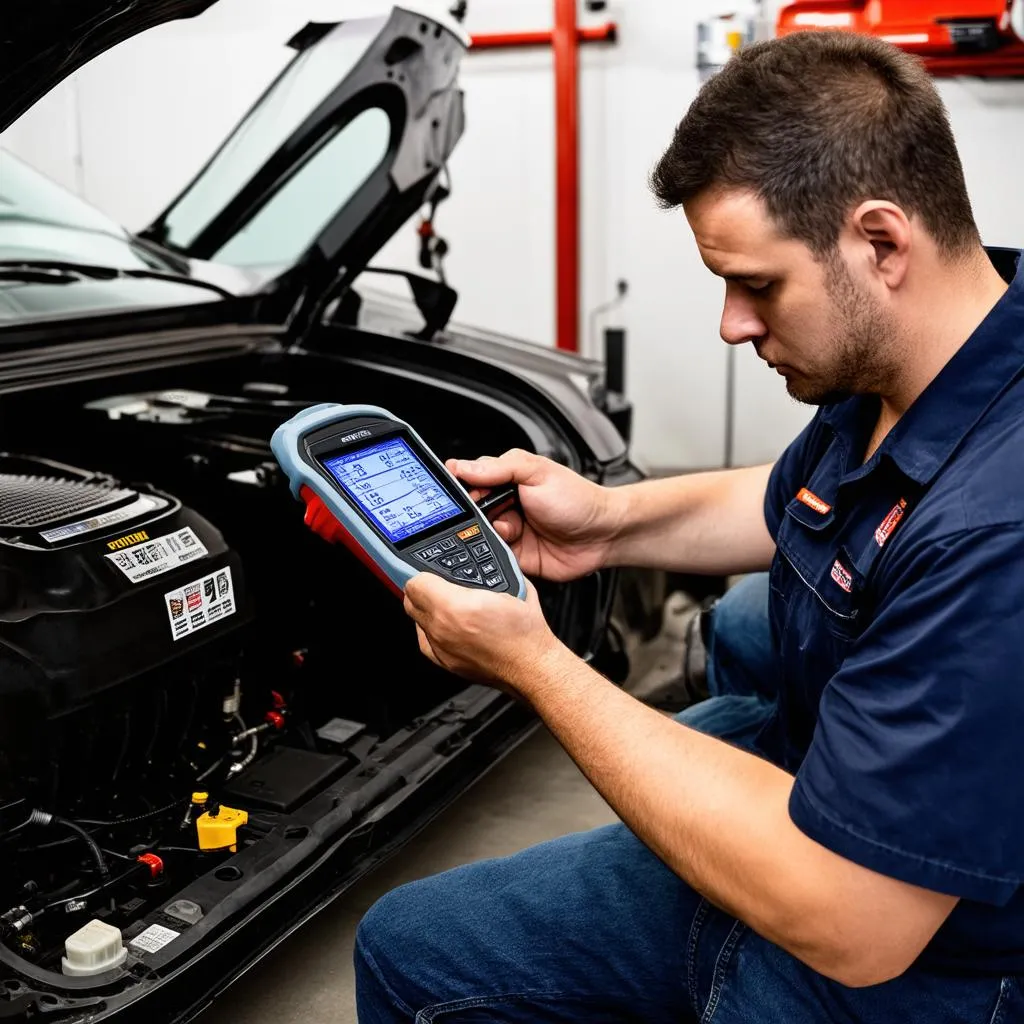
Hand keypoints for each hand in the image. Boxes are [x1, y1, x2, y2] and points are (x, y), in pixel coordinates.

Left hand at [403, 572, 567, 693]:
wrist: (532, 665)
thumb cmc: (525, 631)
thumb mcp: (510, 584)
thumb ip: (485, 569)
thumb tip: (471, 559)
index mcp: (456, 607)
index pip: (416, 581)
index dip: (424, 572)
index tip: (431, 571)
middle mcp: (443, 629)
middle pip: (410, 600)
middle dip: (421, 589)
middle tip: (436, 584)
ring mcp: (441, 648)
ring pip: (415, 619)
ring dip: (426, 609)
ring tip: (444, 603)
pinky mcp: (444, 662)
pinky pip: (424, 638)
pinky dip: (430, 629)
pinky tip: (447, 624)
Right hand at [446, 449, 620, 581]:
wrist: (602, 535)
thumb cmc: (578, 500)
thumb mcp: (537, 472)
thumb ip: (498, 468)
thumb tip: (462, 466)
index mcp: (508, 479)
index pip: (471, 480)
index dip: (463, 487)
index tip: (461, 492)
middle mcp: (506, 505)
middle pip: (471, 511)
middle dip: (475, 514)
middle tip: (489, 512)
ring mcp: (510, 531)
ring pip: (479, 535)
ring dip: (490, 533)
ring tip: (510, 529)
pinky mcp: (514, 556)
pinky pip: (492, 556)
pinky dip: (496, 553)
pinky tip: (512, 545)